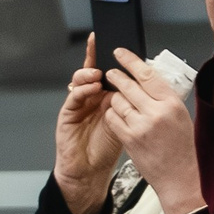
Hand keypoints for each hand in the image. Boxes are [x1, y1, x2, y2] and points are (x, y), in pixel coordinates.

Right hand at [53, 35, 122, 213]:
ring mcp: (78, 104)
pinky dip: (82, 90)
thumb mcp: (127, 122)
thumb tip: (146, 84)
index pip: (109, 71)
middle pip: (92, 70)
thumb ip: (131, 103)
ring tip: (99, 73)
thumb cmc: (108, 149)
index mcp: (106, 96)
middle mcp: (91, 97)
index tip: (118, 42)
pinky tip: (91, 87)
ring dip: (89, 73)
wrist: (90, 171)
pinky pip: (73, 97)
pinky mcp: (67, 114)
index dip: (111, 57)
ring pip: (80, 80)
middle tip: (104, 48)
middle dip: (96, 57)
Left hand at [100, 49, 199, 211]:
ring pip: (117, 101)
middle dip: (116, 76)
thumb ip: (162, 98)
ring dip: (115, 99)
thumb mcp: (179, 116)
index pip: (147, 74)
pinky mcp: (129, 139)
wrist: (180, 177)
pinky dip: (112, 115)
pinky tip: (119, 118)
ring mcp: (141, 126)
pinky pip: (112, 119)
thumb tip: (145, 80)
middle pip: (128, 85)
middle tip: (111, 73)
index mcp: (172, 103)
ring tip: (119, 101)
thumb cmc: (182, 148)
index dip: (130, 60)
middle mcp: (156, 112)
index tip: (120, 53)